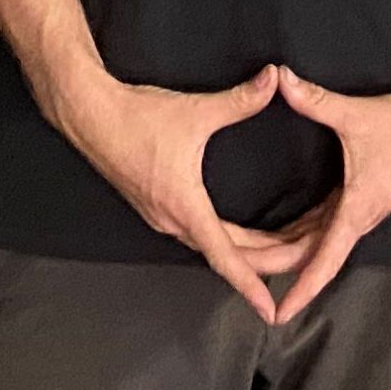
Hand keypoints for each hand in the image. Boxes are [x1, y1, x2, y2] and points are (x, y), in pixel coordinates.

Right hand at [50, 65, 288, 321]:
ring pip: (211, 246)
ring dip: (246, 253)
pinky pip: (197, 234)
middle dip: (266, 263)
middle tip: (303, 263)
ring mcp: (161, 216)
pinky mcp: (154, 205)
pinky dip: (225, 240)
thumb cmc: (137, 117)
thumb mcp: (195, 111)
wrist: (87, 113)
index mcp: (186, 207)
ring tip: (281, 250)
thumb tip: (274, 79)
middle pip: (227, 256)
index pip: (226, 258)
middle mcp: (173, 221)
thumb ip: (239, 100)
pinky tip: (238, 234)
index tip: (271, 310)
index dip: (252, 285)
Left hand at [255, 66, 390, 324]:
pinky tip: (276, 237)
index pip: (322, 261)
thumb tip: (280, 79)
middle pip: (307, 256)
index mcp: (355, 210)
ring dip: (281, 253)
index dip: (300, 289)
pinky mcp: (355, 200)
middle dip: (271, 266)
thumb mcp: (356, 116)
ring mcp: (355, 212)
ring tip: (245, 260)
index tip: (277, 312)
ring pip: (312, 244)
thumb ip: (315, 100)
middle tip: (235, 273)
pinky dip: (296, 237)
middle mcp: (354, 219)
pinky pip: (320, 229)